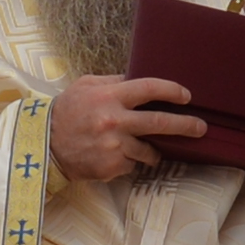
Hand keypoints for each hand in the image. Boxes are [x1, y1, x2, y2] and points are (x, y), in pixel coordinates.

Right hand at [49, 73, 207, 189]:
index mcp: (109, 97)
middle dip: (186, 126)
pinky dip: (129, 162)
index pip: (149, 89)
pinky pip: (132, 165)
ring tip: (141, 147)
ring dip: (151, 150)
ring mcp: (114, 146)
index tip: (186, 96)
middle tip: (201, 128)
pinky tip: (114, 156)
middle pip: (161, 122)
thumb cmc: (66, 112)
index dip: (172, 91)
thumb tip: (140, 77)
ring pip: (149, 150)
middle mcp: (114, 121)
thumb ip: (114, 82)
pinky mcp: (112, 166)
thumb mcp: (86, 86)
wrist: (43, 146)